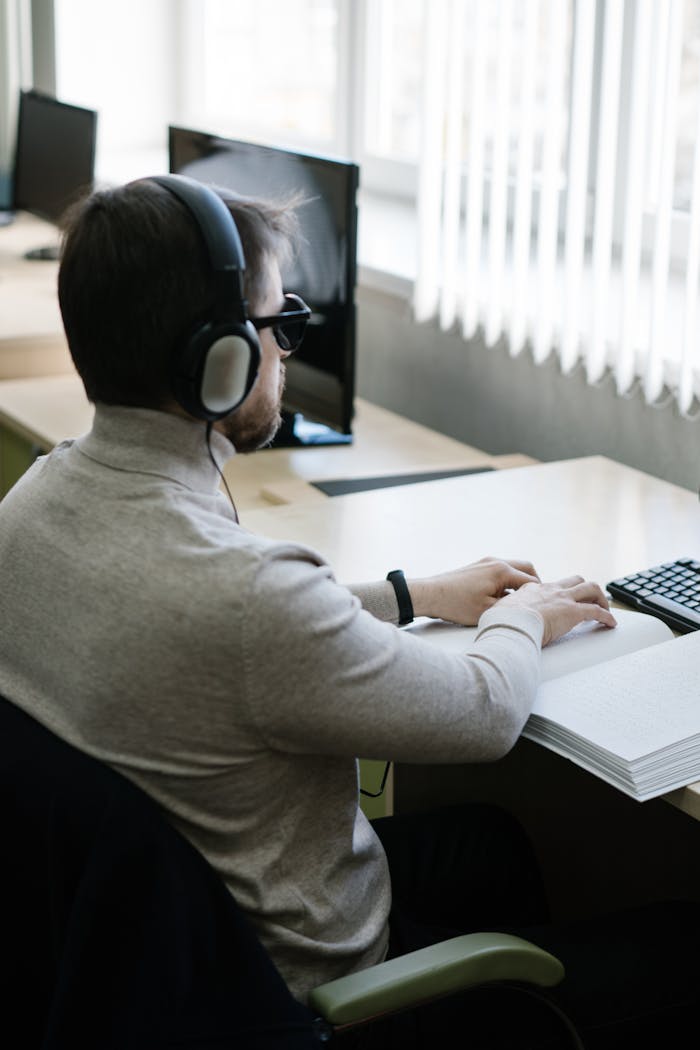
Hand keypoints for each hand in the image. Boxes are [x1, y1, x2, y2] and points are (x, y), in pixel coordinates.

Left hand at [407, 557, 541, 625]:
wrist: (429, 595)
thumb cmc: (456, 604)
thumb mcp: (488, 611)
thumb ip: (512, 607)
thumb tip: (528, 607)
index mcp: (502, 571)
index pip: (532, 581)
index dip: (540, 596)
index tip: (544, 608)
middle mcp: (496, 561)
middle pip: (527, 568)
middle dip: (534, 585)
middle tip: (535, 603)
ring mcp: (486, 562)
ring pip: (514, 569)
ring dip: (520, 583)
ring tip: (518, 603)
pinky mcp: (478, 567)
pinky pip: (501, 571)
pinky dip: (507, 582)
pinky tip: (502, 599)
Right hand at [496, 575, 616, 644]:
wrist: (511, 622)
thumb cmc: (502, 621)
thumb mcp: (499, 611)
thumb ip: (503, 611)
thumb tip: (497, 618)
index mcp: (532, 589)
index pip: (550, 586)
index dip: (558, 594)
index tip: (559, 602)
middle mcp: (550, 589)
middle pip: (575, 580)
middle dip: (585, 589)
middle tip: (589, 600)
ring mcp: (564, 599)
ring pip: (591, 588)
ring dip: (600, 598)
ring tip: (605, 608)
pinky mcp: (574, 612)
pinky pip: (597, 611)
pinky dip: (607, 617)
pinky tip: (611, 624)